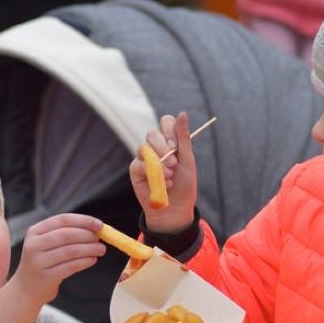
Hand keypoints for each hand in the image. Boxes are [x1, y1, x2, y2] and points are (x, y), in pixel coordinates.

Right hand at [0, 213, 104, 322]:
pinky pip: (70, 266)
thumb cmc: (43, 263)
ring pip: (70, 251)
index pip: (63, 220)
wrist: (27, 288)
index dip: (83, 221)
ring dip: (89, 249)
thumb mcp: (46, 244)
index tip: (99, 225)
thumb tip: (94, 228)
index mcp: (35, 231)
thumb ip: (66, 234)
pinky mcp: (45, 277)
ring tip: (101, 250)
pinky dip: (84, 262)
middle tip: (100, 239)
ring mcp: (37, 261)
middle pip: (66, 234)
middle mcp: (34, 244)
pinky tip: (92, 260)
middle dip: (87, 235)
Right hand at [130, 112, 197, 233]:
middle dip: (164, 148)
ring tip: (170, 177)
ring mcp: (143, 158)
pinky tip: (163, 184)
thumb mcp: (187, 160)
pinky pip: (138, 164)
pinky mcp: (135, 171)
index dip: (171, 132)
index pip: (166, 122)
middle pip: (152, 133)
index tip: (177, 147)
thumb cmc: (184, 185)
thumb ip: (183, 138)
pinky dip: (151, 173)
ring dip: (159, 163)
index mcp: (169, 141)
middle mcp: (155, 147)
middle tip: (174, 164)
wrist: (176, 209)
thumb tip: (183, 113)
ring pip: (144, 147)